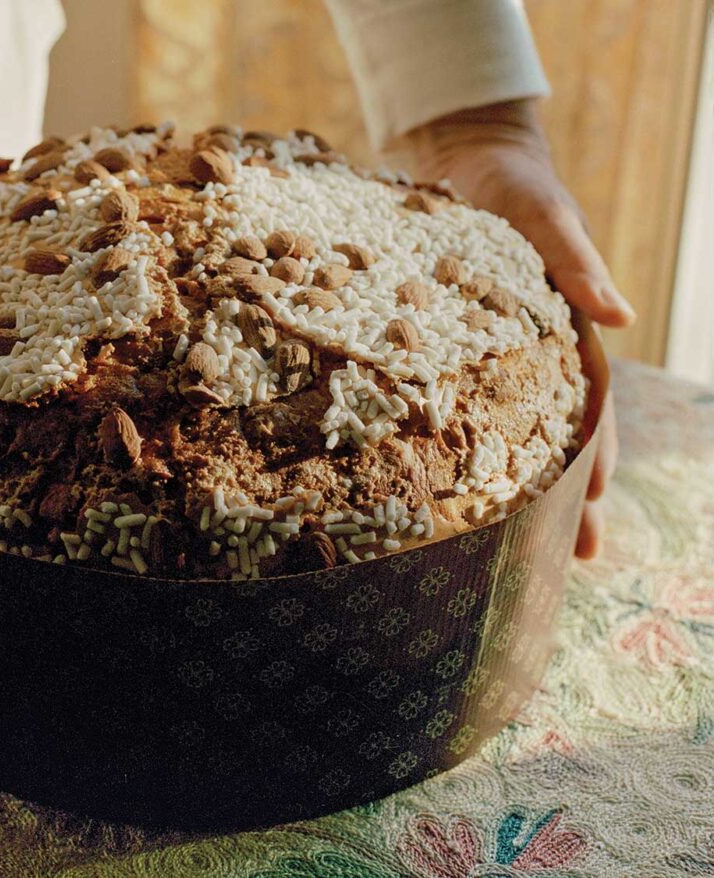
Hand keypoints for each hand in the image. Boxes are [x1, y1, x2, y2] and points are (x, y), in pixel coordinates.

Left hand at [405, 99, 630, 558]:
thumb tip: (622, 319)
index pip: (588, 412)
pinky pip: (449, 398)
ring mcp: (489, 352)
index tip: (588, 516)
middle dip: (561, 496)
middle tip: (558, 562)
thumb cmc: (516, 186)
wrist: (465, 161)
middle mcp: (532, 354)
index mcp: (567, 335)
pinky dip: (450, 439)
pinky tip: (432, 480)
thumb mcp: (547, 217)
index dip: (590, 464)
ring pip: (503, 428)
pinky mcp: (445, 343)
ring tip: (502, 543)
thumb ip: (577, 264)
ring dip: (509, 482)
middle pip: (552, 435)